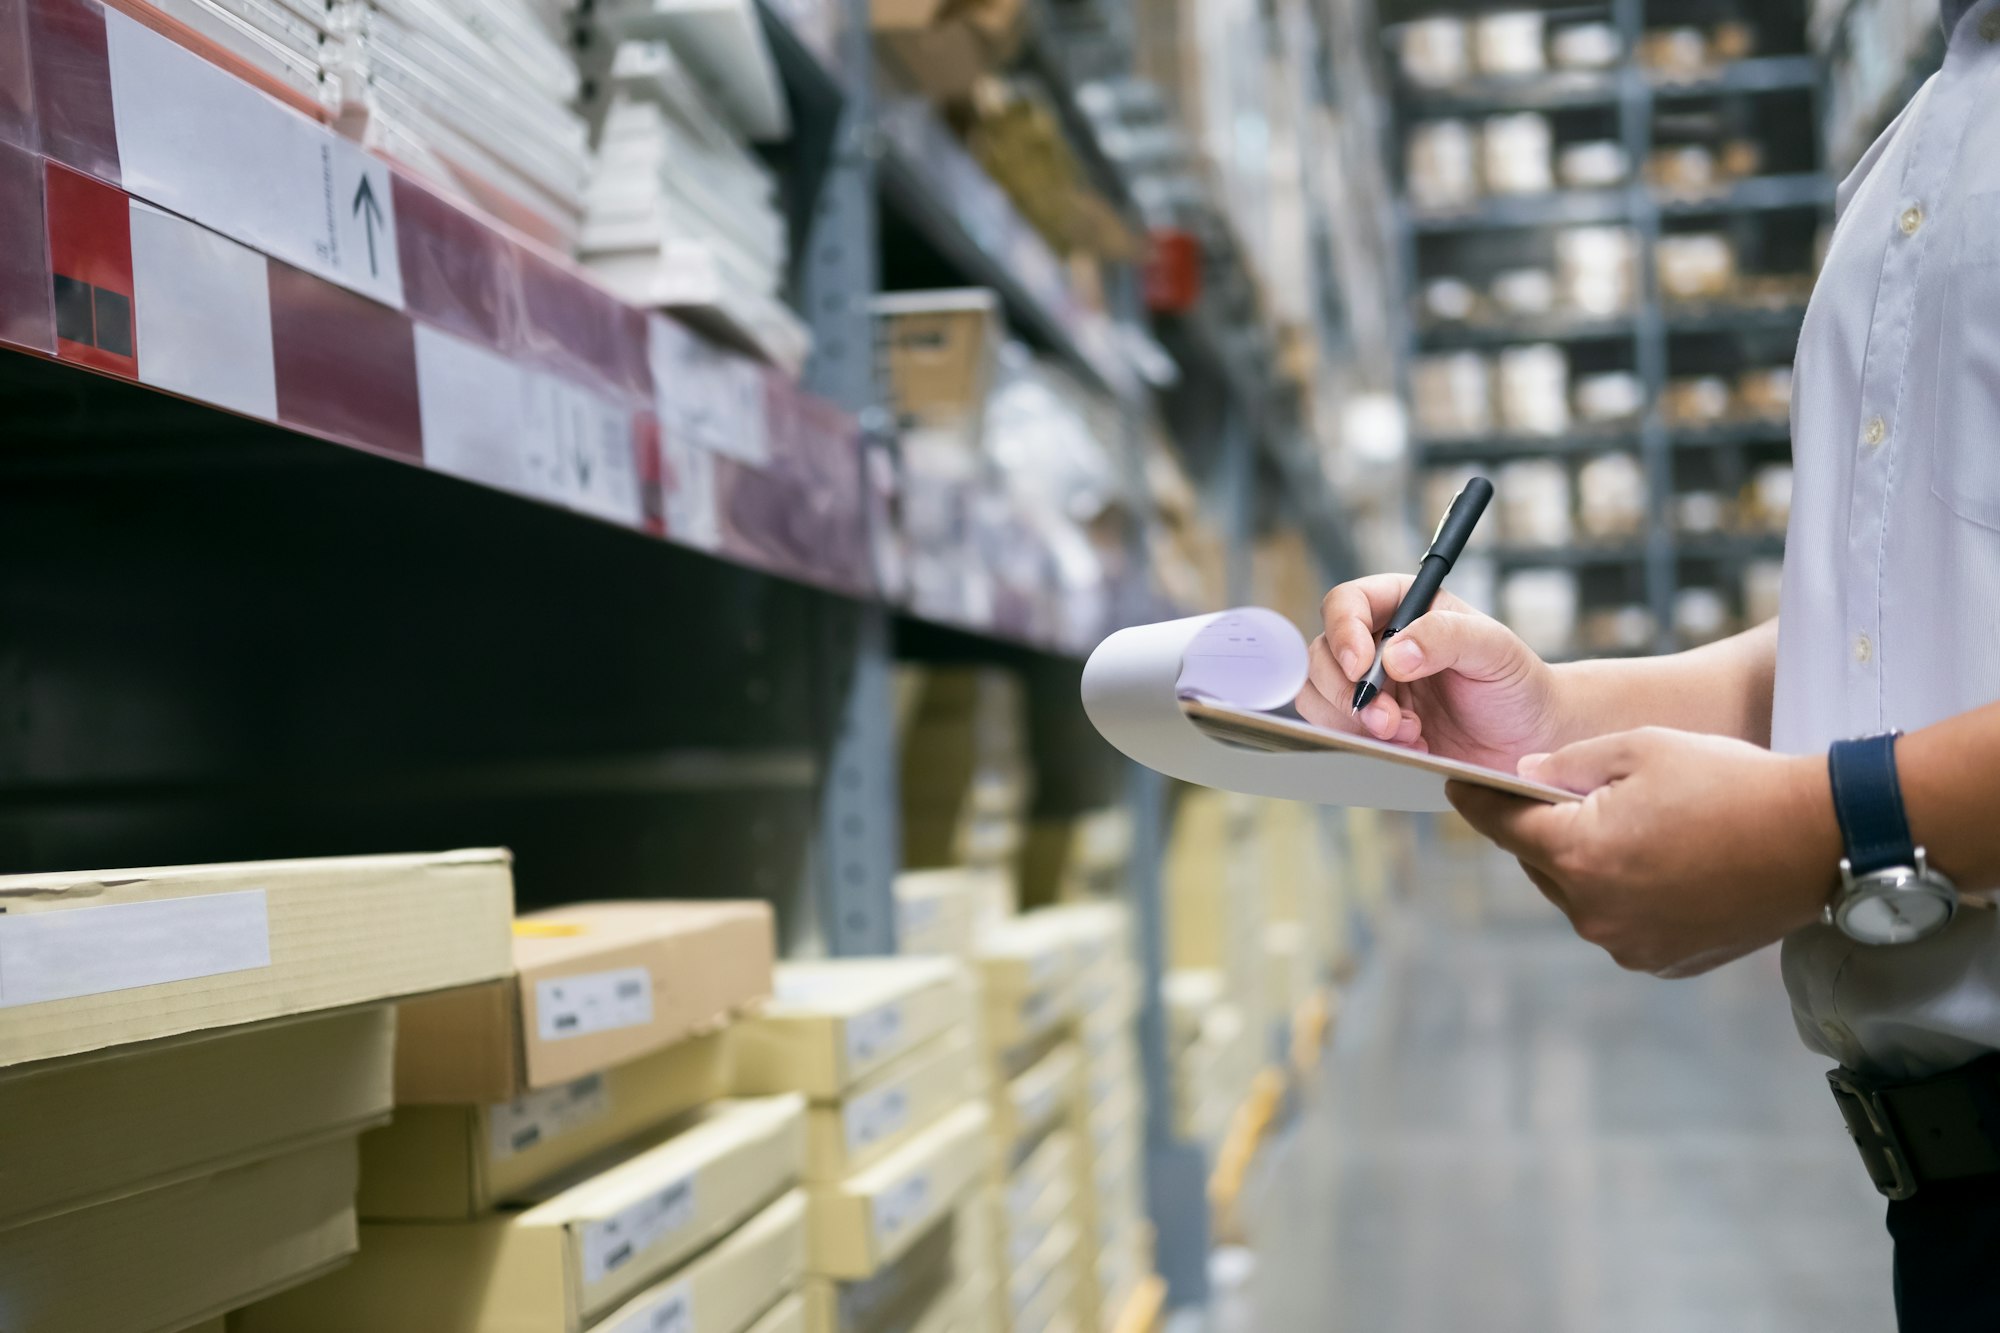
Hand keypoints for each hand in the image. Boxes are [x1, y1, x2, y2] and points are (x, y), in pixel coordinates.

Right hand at [1296, 574, 1570, 770]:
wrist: (1529, 739)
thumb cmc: (1517, 683)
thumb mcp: (1494, 649)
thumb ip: (1446, 638)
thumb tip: (1393, 655)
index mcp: (1403, 605)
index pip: (1346, 603)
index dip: (1343, 633)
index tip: (1362, 668)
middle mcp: (1377, 641)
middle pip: (1321, 654)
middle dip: (1349, 692)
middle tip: (1388, 721)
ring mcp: (1369, 685)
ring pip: (1319, 694)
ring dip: (1355, 722)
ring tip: (1410, 733)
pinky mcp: (1368, 724)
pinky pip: (1336, 729)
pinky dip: (1364, 742)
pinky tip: (1411, 744)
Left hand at [1448, 727, 1841, 976]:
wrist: (1816, 838)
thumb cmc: (1729, 782)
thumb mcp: (1640, 749)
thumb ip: (1568, 765)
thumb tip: (1521, 779)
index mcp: (1580, 854)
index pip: (1501, 826)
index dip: (1475, 801)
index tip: (1456, 785)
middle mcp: (1594, 911)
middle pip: (1539, 863)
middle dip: (1542, 828)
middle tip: (1555, 794)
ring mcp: (1629, 944)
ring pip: (1577, 895)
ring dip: (1583, 864)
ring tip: (1623, 828)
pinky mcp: (1664, 961)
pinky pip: (1619, 922)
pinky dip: (1622, 895)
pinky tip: (1657, 864)